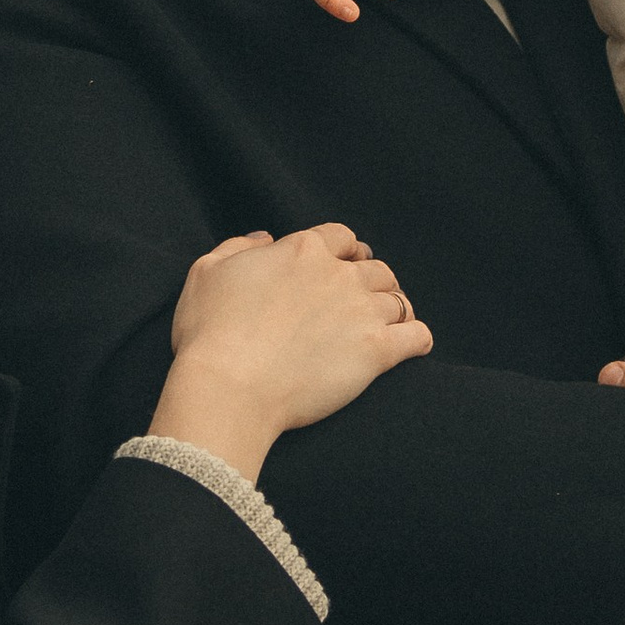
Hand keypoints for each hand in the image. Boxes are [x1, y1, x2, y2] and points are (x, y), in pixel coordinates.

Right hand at [152, 225, 430, 473]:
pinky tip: (412, 345)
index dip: (346, 250)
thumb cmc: (210, 333)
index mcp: (302, 250)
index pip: (341, 237)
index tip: (344, 264)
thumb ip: (237, 247)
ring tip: (388, 324)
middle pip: (375, 268)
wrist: (229, 387)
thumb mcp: (206, 273)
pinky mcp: (377, 351)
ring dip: (394, 309)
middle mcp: (339, 274)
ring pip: (398, 300)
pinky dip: (418, 338)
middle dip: (373, 280)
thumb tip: (265, 238)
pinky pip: (417, 336)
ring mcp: (361, 311)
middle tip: (365, 300)